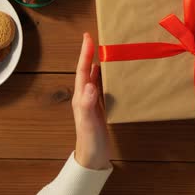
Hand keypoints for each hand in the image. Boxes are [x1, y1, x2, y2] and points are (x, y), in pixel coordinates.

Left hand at [72, 32, 110, 169]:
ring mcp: (92, 101)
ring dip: (99, 63)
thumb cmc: (90, 141)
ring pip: (95, 77)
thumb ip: (88, 105)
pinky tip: (113, 74)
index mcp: (81, 97)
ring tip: (107, 50)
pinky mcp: (100, 107)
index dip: (85, 54)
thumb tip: (90, 84)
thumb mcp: (89, 123)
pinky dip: (107, 76)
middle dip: (91, 54)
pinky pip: (102, 86)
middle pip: (87, 70)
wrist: (93, 158)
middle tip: (100, 38)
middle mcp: (85, 96)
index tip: (88, 37)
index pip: (82, 70)